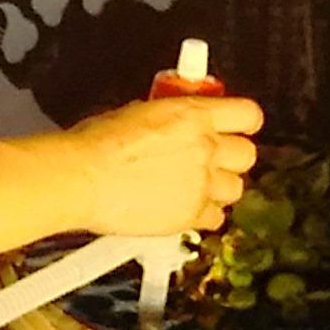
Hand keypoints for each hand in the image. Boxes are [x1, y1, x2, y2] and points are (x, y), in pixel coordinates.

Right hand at [61, 92, 262, 240]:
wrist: (82, 177)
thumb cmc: (98, 142)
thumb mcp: (139, 112)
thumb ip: (171, 118)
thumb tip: (175, 121)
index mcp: (194, 115)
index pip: (247, 114)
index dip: (244, 122)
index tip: (238, 126)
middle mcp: (205, 148)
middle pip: (247, 155)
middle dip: (232, 158)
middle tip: (213, 159)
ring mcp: (200, 183)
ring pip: (236, 189)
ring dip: (219, 188)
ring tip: (196, 187)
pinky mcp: (190, 215)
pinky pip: (215, 218)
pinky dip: (203, 215)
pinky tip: (183, 208)